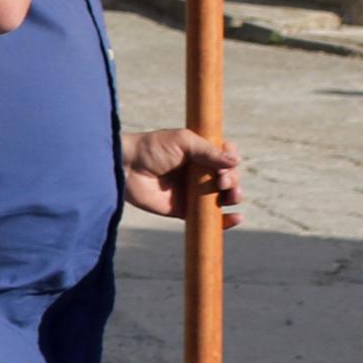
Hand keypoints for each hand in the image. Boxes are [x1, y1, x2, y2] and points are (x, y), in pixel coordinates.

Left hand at [122, 128, 242, 223]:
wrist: (126, 167)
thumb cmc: (152, 148)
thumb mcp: (182, 141)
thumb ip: (208, 151)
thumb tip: (235, 160)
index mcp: (200, 154)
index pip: (226, 157)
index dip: (231, 160)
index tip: (227, 163)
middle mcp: (199, 173)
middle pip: (229, 178)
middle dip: (233, 180)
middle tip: (222, 181)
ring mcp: (194, 192)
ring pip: (224, 198)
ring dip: (234, 196)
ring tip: (230, 194)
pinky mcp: (186, 211)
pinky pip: (210, 219)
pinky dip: (226, 221)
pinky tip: (236, 217)